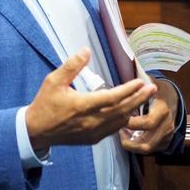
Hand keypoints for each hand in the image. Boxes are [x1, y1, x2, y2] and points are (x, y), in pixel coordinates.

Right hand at [26, 49, 156, 151]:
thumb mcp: (54, 81)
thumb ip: (71, 66)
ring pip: (120, 121)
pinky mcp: (92, 139)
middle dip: (139, 98)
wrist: (36, 131)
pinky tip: (129, 112)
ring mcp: (93, 132)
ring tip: (144, 98)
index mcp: (83, 105)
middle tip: (152, 89)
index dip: (129, 90)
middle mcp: (91, 121)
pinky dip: (123, 120)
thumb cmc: (45, 104)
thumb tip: (86, 50)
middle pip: (122, 110)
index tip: (140, 81)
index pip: (113, 97)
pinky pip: (113, 130)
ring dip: (134, 109)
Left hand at [121, 78, 178, 154]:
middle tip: (118, 132)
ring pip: (148, 149)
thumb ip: (142, 79)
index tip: (120, 119)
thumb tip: (131, 67)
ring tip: (122, 136)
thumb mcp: (152, 82)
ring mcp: (167, 135)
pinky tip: (131, 138)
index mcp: (162, 109)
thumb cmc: (158, 89)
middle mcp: (167, 125)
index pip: (148, 123)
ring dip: (132, 146)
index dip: (132, 124)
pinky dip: (139, 147)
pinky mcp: (165, 141)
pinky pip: (151, 150)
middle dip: (129, 141)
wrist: (174, 98)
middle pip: (147, 143)